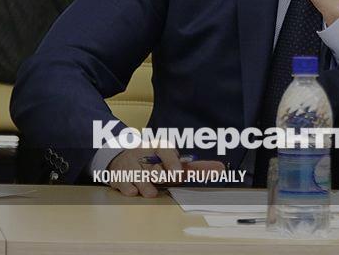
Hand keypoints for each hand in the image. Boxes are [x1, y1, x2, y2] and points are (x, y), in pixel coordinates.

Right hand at [106, 148, 224, 197]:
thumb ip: (192, 166)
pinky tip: (133, 188)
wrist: (120, 157)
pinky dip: (132, 190)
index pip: (167, 151)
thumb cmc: (152, 159)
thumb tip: (219, 169)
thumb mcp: (171, 158)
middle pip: (155, 171)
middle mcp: (145, 154)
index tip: (176, 173)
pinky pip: (128, 189)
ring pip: (142, 182)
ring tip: (150, 190)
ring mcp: (131, 166)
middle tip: (162, 178)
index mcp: (159, 147)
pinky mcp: (119, 178)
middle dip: (160, 177)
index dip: (172, 162)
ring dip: (147, 188)